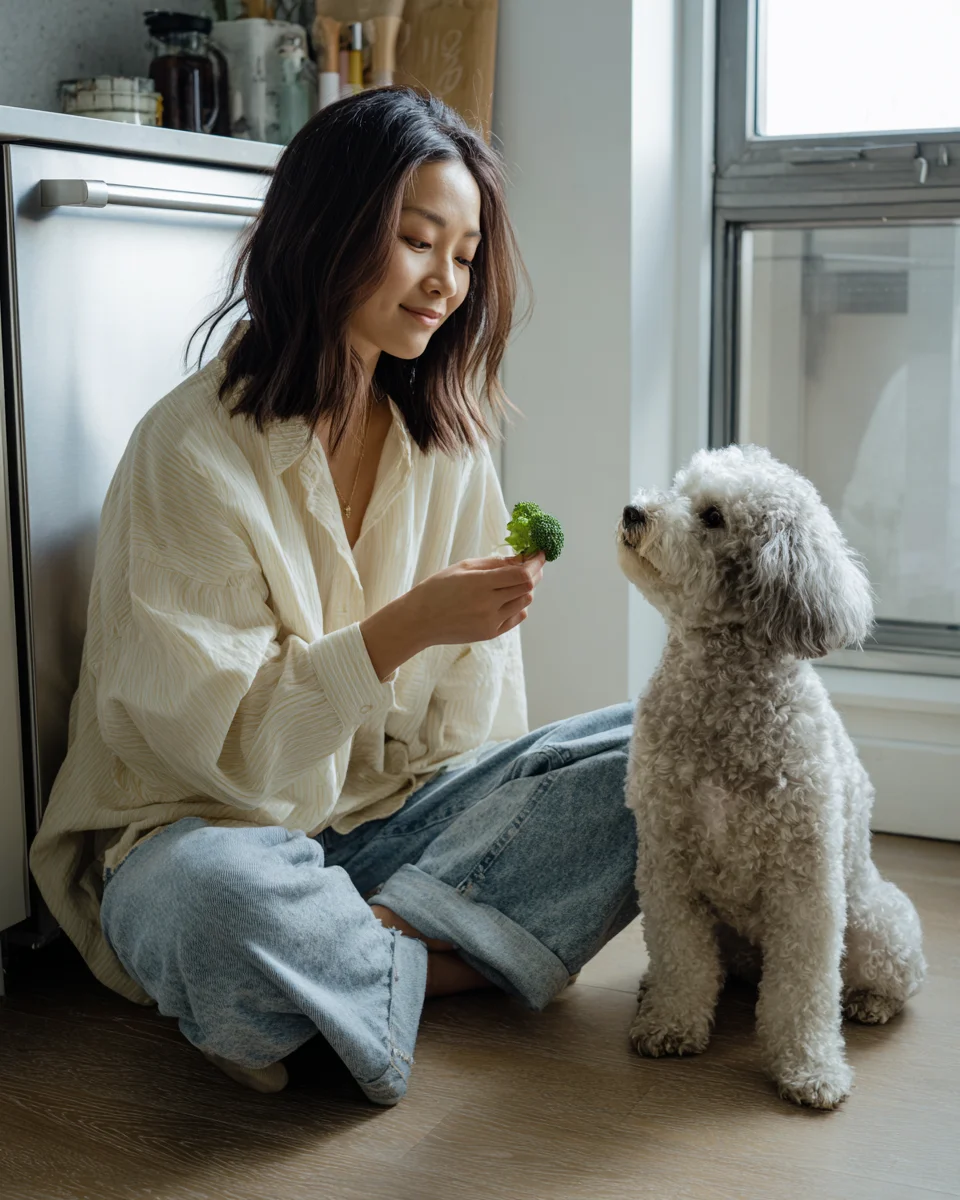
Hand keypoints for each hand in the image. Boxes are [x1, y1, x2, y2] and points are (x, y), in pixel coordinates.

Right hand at [408, 552, 545, 645]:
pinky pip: (516, 617)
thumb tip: (520, 558)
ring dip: (525, 589)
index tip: (540, 553)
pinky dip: (518, 605)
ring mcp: (490, 621)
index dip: (535, 563)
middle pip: (527, 588)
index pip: (521, 574)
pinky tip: (507, 598)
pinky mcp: (490, 633)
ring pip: (524, 602)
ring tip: (514, 580)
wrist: (419, 621)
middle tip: (533, 563)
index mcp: (479, 583)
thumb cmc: (437, 589)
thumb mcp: (462, 567)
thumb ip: (494, 563)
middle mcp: (488, 604)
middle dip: (534, 573)